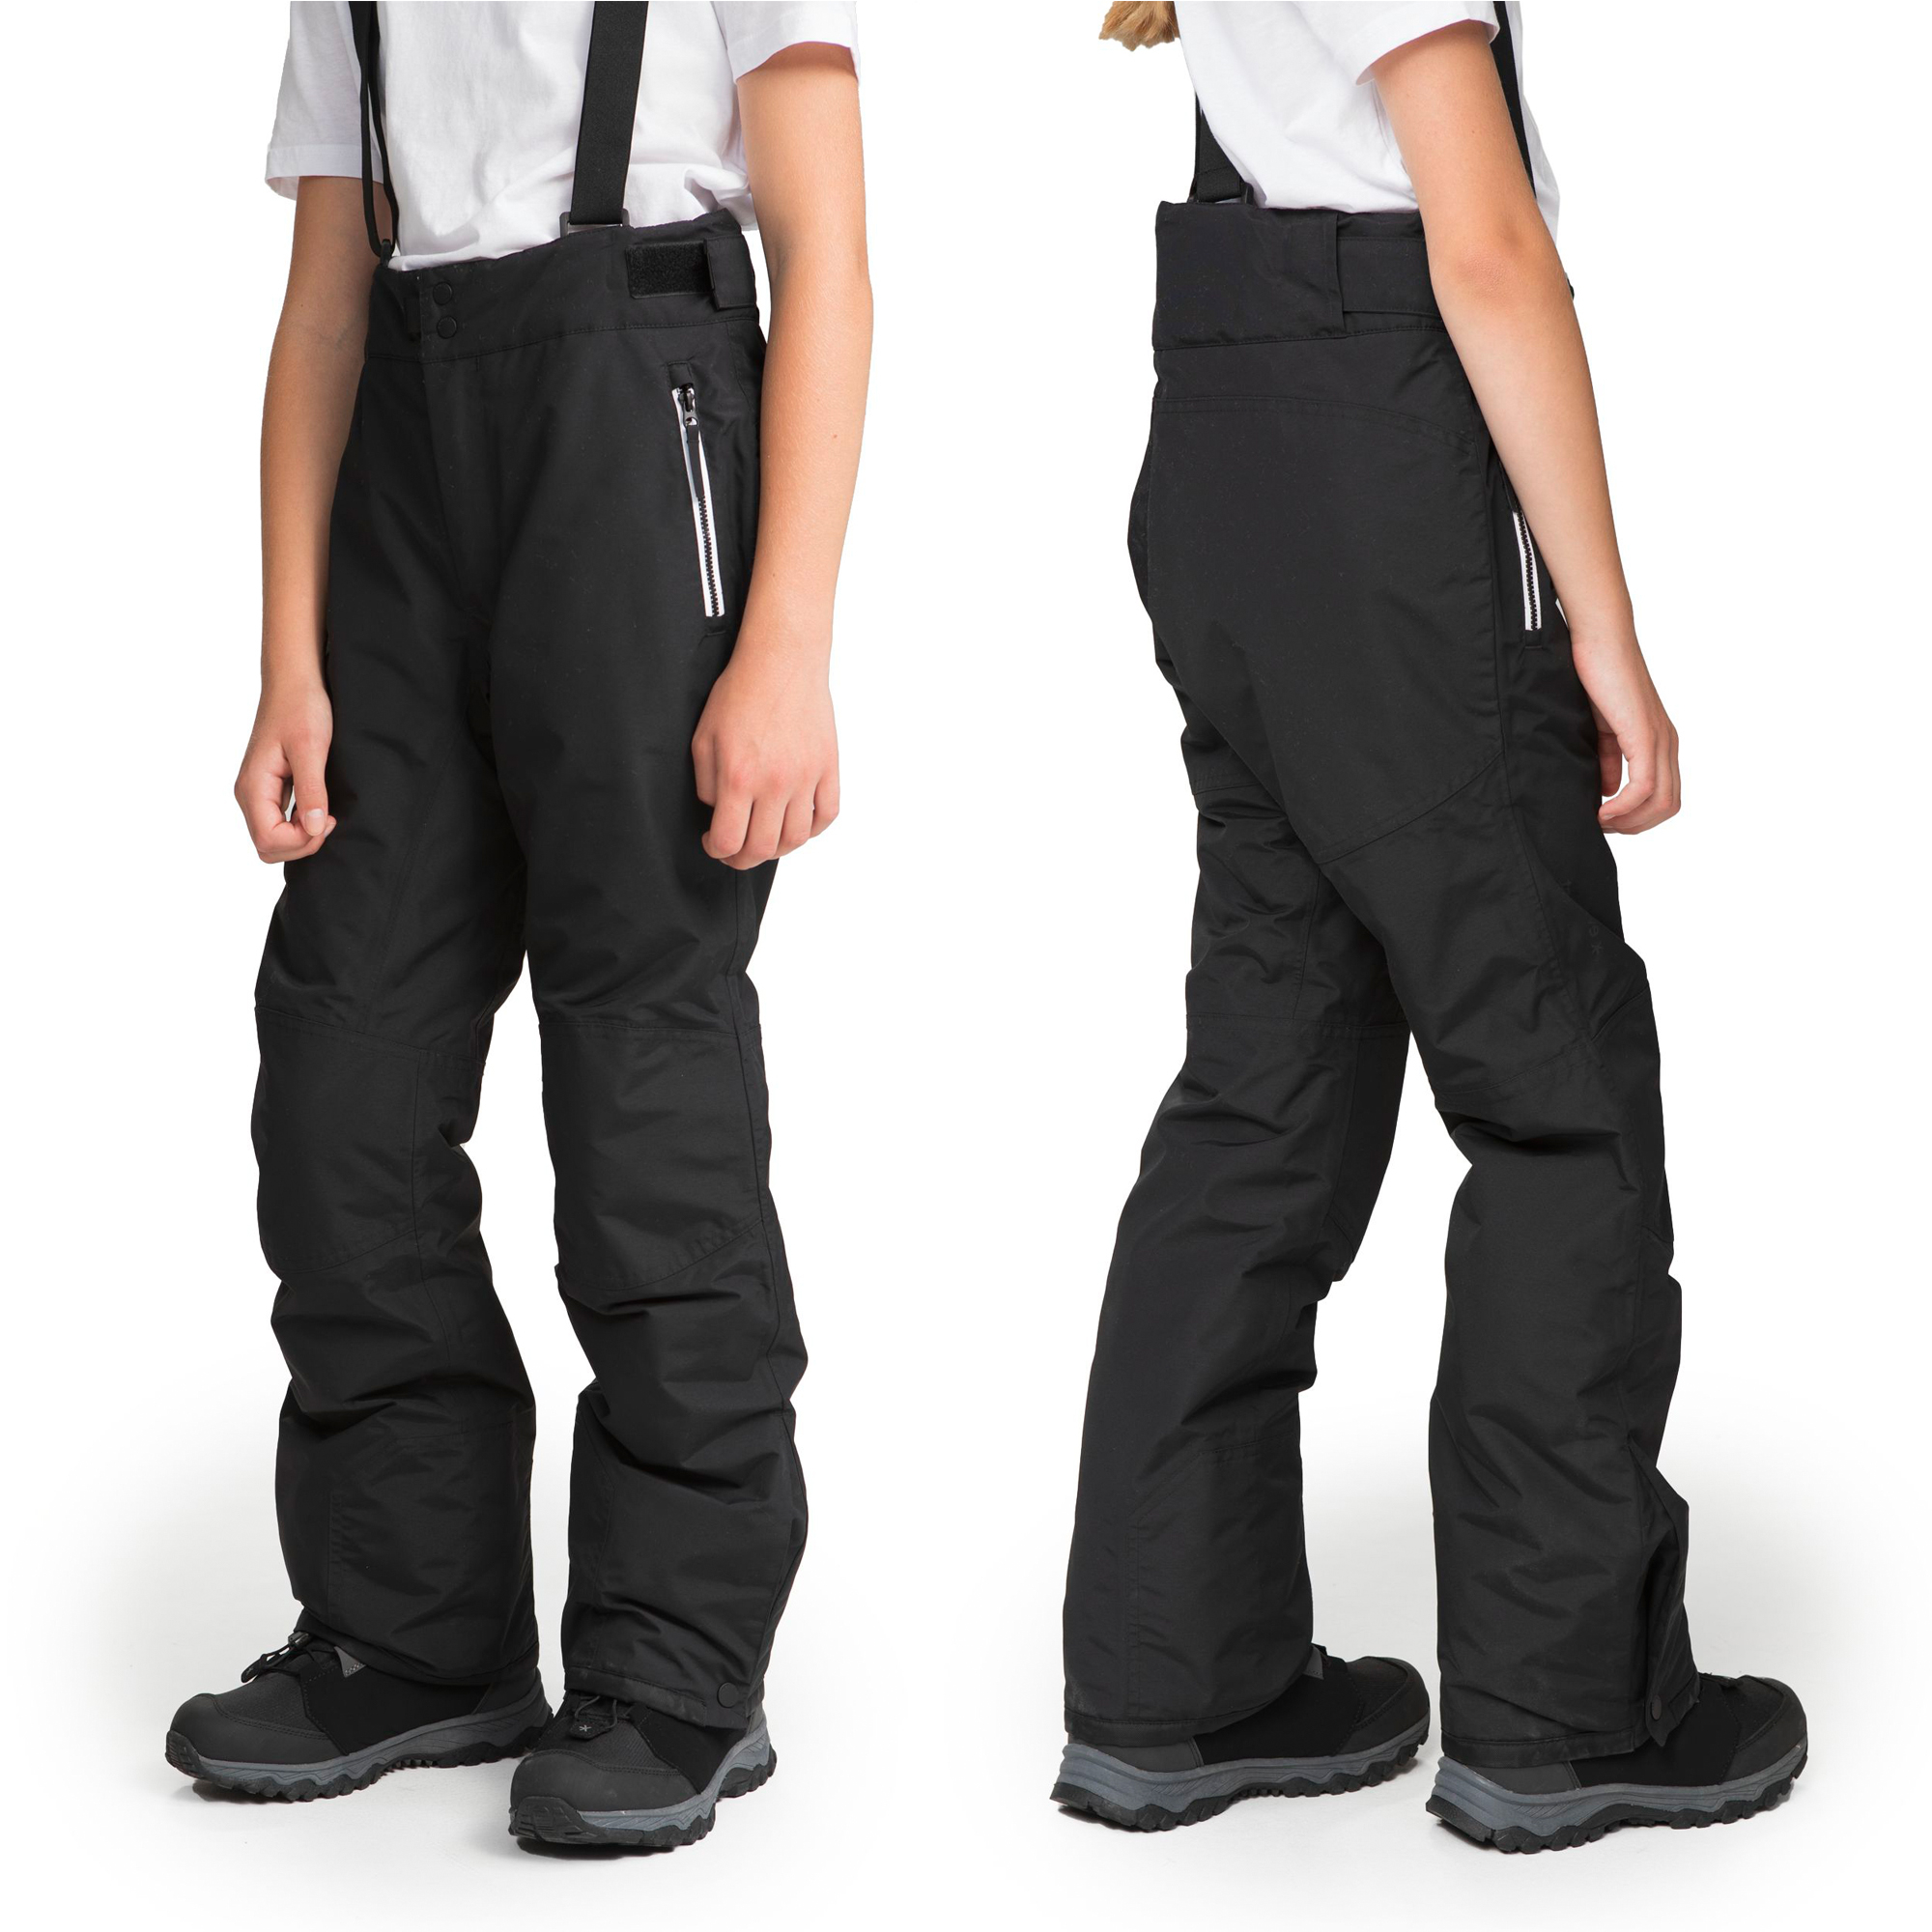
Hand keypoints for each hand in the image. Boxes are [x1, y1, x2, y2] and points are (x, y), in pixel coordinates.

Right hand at [236, 679, 335, 861]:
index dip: (301, 840)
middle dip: (300, 844)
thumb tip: (313, 829)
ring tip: (325, 813)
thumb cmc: (301, 708)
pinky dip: (299, 826)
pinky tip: (318, 808)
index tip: (327, 819)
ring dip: (300, 837)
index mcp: (253, 786)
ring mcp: (257, 792)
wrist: (294, 682)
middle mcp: (249, 793)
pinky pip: (278, 822)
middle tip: (328, 820)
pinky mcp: (269, 788)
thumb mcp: (311, 748)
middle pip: (267, 846)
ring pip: (272, 838)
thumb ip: (311, 790)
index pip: (268, 839)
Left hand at [691, 642, 837, 868]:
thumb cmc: (740, 694)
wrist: (782, 662)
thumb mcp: (703, 738)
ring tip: (765, 836)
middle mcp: (775, 784)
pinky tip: (796, 821)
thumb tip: (718, 812)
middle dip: (742, 858)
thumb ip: (706, 783)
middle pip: (762, 849)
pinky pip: (826, 815)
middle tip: (735, 849)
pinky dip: (812, 829)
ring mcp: (806, 778)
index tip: (713, 842)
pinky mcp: (828, 768)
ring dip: (777, 848)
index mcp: (739, 777)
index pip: (729, 841)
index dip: (716, 851)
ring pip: (796, 839)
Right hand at [1572, 627, 1680, 833]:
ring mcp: (1660, 740)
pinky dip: (1623, 807)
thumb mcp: (1602, 728)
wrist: (1600, 640)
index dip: (1637, 817)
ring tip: (1601, 821)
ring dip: (1630, 821)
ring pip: (1661, 802)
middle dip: (1635, 826)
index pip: (1664, 796)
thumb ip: (1608, 759)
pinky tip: (1602, 809)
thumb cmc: (1597, 675)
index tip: (1604, 820)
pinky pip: (1644, 787)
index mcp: (1659, 740)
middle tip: (1602, 826)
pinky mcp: (1645, 735)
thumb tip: (1607, 791)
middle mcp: (1667, 743)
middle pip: (1668, 806)